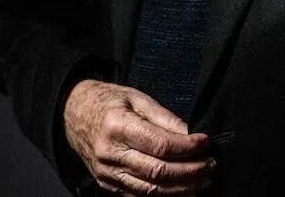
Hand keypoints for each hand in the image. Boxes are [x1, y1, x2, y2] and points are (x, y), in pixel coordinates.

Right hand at [63, 79, 214, 194]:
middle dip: (189, 171)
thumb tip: (191, 132)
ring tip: (203, 181)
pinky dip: (163, 196)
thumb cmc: (108, 101)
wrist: (73, 114)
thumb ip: (164, 117)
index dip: (186, 147)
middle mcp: (110, 153)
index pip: (159, 144)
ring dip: (181, 189)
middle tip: (210, 165)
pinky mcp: (107, 184)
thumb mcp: (137, 98)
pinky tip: (182, 191)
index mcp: (117, 125)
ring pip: (150, 189)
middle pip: (157, 171)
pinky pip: (139, 195)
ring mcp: (107, 173)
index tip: (206, 142)